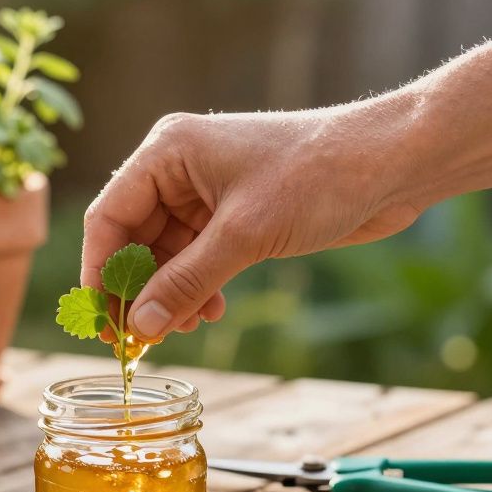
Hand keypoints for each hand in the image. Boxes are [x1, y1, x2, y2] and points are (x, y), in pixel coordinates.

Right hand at [82, 102, 427, 339]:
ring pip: (166, 254)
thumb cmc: (318, 176)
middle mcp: (179, 169)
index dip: (100, 273)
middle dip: (137, 291)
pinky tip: (209, 311)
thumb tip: (139, 326)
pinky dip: (197, 288)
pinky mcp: (235, 215)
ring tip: (184, 328)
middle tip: (139, 340)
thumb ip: (185, 282)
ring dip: (169, 295)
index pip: (109, 216)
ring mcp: (207, 193)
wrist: (392, 163)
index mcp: (167, 152)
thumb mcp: (244, 235)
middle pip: (133, 239)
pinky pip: (197, 258)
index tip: (102, 322)